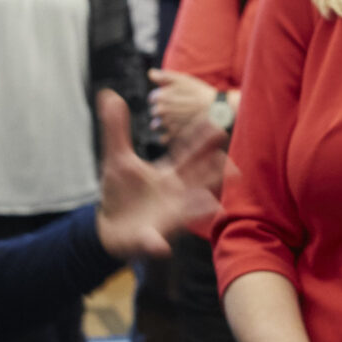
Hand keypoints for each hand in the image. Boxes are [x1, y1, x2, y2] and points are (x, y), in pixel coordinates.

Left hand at [92, 90, 222, 258]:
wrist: (108, 226)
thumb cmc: (120, 191)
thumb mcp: (117, 158)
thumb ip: (116, 129)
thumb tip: (108, 95)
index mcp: (169, 173)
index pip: (190, 154)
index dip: (201, 140)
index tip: (216, 122)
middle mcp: (176, 194)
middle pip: (199, 180)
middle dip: (214, 172)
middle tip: (233, 164)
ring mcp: (168, 217)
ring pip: (188, 212)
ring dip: (199, 208)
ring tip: (211, 205)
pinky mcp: (152, 237)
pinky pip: (156, 242)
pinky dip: (157, 244)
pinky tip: (160, 246)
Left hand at [147, 68, 215, 142]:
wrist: (215, 110)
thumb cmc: (200, 93)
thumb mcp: (183, 79)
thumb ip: (165, 76)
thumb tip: (150, 73)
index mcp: (161, 96)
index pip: (152, 98)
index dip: (162, 97)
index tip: (172, 98)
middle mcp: (161, 111)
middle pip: (154, 112)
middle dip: (162, 111)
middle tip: (177, 109)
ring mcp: (167, 124)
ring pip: (155, 126)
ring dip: (162, 124)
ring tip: (176, 121)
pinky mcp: (174, 136)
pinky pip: (163, 139)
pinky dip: (167, 137)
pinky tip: (176, 131)